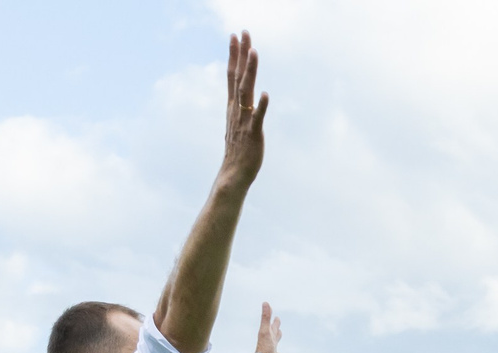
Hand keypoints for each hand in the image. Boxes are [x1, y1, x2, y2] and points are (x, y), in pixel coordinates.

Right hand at [217, 33, 268, 194]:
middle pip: (238, 77)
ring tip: (254, 52)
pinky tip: (266, 94)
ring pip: (246, 92)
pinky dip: (261, 106)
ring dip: (250, 72)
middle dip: (241, 54)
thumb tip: (248, 97)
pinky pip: (257, 118)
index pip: (232, 75)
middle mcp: (237, 110)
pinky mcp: (253, 134)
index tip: (235, 36)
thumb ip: (242, 108)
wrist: (233, 175)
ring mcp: (244, 121)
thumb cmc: (238, 151)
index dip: (234, 55)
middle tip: (243, 32)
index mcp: (233, 107)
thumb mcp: (238, 124)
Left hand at [255, 301, 281, 352]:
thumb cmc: (264, 348)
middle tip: (277, 320)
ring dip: (277, 337)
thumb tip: (265, 303)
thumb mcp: (265, 331)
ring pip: (275, 342)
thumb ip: (266, 318)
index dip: (272, 317)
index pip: (271, 323)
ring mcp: (271, 350)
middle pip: (273, 331)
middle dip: (275, 326)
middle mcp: (269, 341)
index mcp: (267, 334)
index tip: (271, 309)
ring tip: (279, 334)